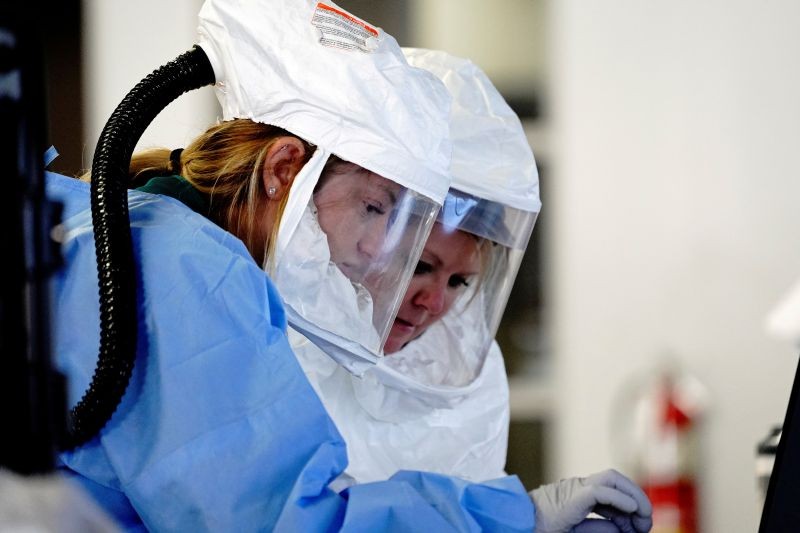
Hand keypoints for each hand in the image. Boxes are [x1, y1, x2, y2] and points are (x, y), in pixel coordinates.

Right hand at [529, 469, 652, 532]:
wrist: (517, 525)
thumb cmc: (540, 529)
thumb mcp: (575, 531)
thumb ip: (597, 528)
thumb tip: (622, 527)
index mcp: (578, 494)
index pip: (612, 492)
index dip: (629, 506)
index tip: (638, 526)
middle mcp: (578, 487)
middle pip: (615, 480)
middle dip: (636, 496)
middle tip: (645, 522)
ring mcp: (574, 489)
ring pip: (611, 478)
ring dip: (633, 495)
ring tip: (643, 516)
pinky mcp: (571, 497)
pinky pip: (600, 492)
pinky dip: (620, 499)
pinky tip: (632, 511)